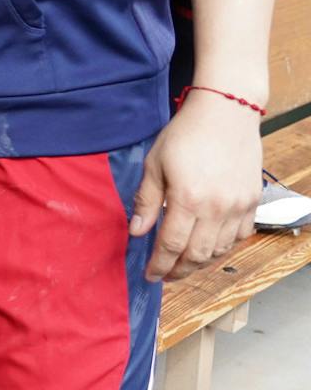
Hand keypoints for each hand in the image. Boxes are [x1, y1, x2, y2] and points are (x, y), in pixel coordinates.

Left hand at [130, 92, 262, 280]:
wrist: (225, 114)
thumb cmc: (184, 135)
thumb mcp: (155, 164)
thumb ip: (146, 201)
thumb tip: (137, 231)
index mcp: (188, 199)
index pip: (171, 245)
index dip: (159, 264)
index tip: (150, 275)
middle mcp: (217, 209)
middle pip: (197, 255)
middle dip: (179, 270)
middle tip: (165, 274)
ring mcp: (238, 207)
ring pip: (220, 250)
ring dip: (201, 262)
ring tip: (184, 264)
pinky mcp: (253, 202)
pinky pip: (240, 236)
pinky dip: (224, 247)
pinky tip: (210, 246)